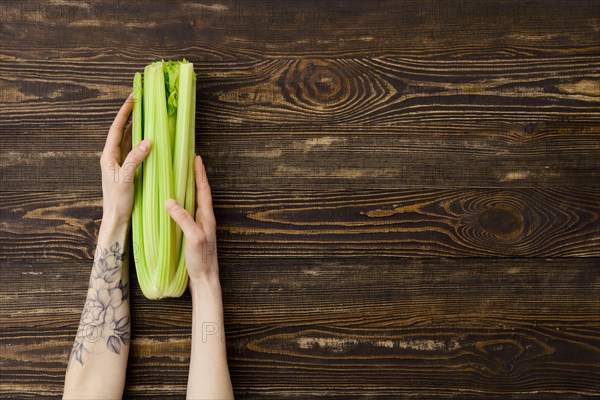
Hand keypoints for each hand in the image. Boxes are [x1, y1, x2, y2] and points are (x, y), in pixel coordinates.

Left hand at [100, 96, 151, 224]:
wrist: (116, 218)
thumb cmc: (117, 201)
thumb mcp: (125, 178)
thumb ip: (135, 158)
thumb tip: (147, 141)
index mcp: (108, 156)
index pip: (116, 129)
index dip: (124, 113)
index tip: (132, 99)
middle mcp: (113, 157)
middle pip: (121, 131)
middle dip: (130, 116)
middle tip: (140, 103)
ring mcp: (120, 164)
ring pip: (128, 140)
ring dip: (136, 128)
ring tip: (146, 116)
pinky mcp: (127, 170)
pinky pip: (134, 151)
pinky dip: (141, 142)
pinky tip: (149, 139)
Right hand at [166, 155, 218, 288]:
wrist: (204, 279)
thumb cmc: (201, 260)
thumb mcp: (193, 237)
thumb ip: (183, 219)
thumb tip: (170, 200)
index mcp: (207, 217)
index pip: (203, 190)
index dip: (200, 174)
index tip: (196, 158)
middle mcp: (205, 219)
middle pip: (200, 192)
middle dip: (196, 177)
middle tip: (189, 162)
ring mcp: (200, 226)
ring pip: (194, 202)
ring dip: (190, 188)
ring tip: (181, 177)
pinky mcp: (193, 234)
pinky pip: (188, 212)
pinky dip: (183, 203)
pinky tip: (175, 204)